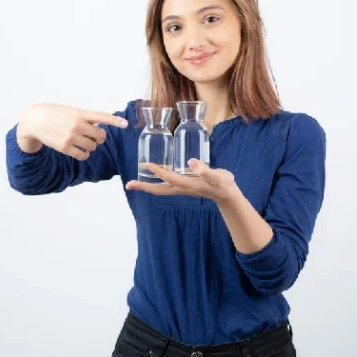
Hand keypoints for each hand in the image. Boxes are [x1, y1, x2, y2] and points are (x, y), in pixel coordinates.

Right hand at [16, 104, 127, 160]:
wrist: (36, 120)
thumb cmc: (56, 114)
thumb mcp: (71, 111)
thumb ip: (85, 118)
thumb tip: (98, 127)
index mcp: (80, 113)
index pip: (101, 116)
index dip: (115, 120)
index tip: (126, 124)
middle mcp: (77, 124)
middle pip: (100, 135)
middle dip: (99, 137)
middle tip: (94, 136)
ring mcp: (71, 136)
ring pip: (93, 146)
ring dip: (91, 146)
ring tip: (83, 142)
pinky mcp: (65, 147)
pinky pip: (83, 155)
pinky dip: (84, 154)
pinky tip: (80, 150)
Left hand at [125, 158, 239, 203]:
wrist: (227, 195)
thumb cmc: (224, 185)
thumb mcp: (218, 177)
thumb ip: (206, 170)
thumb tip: (191, 161)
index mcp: (189, 185)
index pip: (170, 178)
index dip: (158, 171)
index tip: (146, 164)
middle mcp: (182, 188)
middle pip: (159, 190)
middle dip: (144, 187)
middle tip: (128, 185)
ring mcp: (181, 188)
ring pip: (160, 189)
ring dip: (146, 186)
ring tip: (133, 183)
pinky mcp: (183, 186)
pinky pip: (165, 185)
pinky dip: (155, 182)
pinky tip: (151, 176)